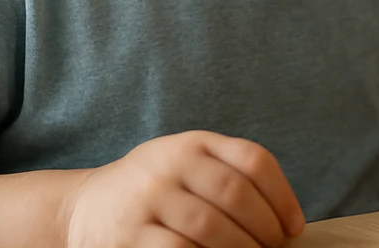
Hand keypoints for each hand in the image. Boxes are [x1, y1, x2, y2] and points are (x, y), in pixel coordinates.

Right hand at [64, 131, 304, 247]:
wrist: (84, 207)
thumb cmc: (154, 188)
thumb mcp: (187, 163)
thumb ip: (229, 174)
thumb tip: (285, 218)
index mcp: (194, 143)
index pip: (253, 161)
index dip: (282, 196)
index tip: (294, 226)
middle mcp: (171, 163)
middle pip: (236, 194)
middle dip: (265, 228)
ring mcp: (149, 198)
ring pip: (211, 226)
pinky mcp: (130, 235)